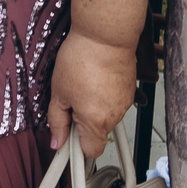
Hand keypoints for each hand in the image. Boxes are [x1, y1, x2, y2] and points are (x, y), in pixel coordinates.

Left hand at [45, 33, 137, 156]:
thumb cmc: (81, 60)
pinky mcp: (130, 90)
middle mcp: (114, 116)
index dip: (76, 145)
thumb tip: (56, 141)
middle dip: (82, 120)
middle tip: (71, 99)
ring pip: (106, 115)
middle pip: (97, 131)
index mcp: (95, 122)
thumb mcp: (59, 92)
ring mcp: (125, 103)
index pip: (90, 151)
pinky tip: (95, 77)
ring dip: (94, 106)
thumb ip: (56, 121)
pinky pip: (114, 101)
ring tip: (84, 82)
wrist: (106, 36)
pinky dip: (105, 94)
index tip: (66, 137)